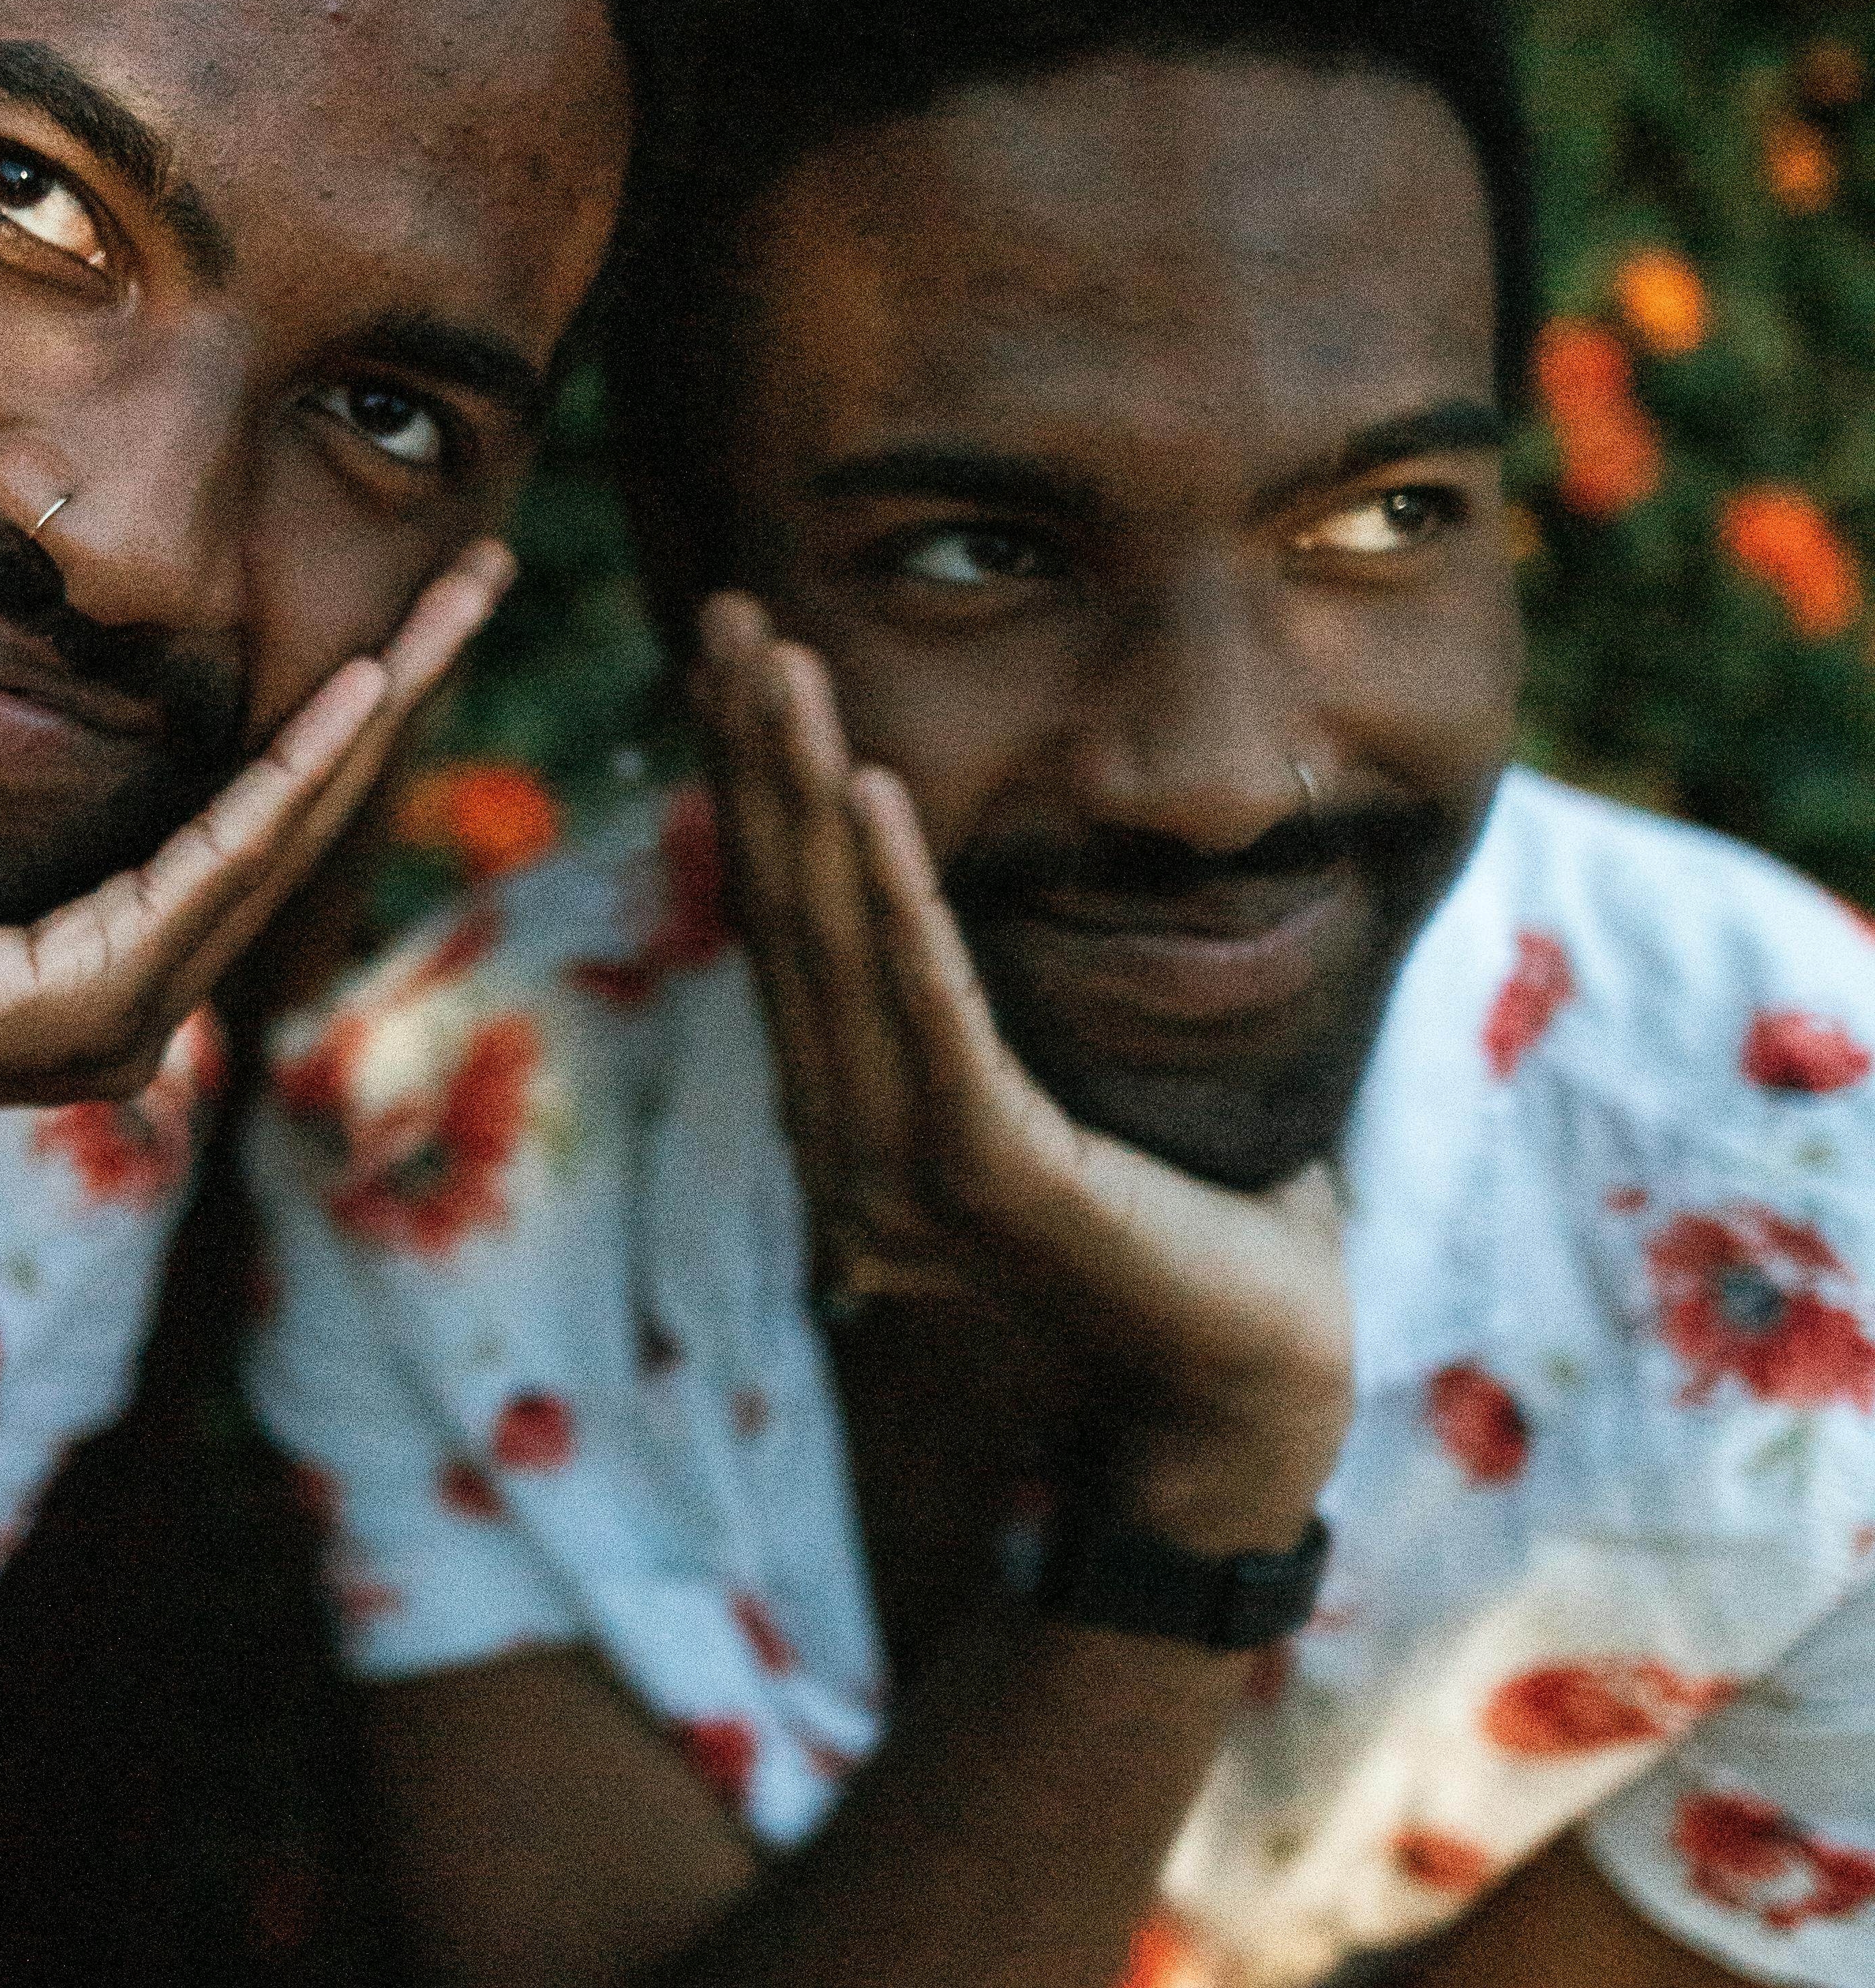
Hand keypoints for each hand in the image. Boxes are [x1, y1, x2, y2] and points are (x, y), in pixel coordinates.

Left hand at [0, 543, 513, 1292]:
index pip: (243, 805)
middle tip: (485, 573)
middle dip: (398, 689)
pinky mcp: (66, 1010)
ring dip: (369, 721)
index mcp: (85, 942)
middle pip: (296, 817)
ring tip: (446, 614)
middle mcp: (124, 990)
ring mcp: (108, 1013)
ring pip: (273, 840)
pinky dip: (278, 785)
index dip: (334, 700)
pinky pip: (199, 876)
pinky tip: (339, 704)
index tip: (407, 594)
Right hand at [697, 598, 1350, 1542]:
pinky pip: (929, 1009)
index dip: (753, 783)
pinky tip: (865, 786)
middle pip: (784, 912)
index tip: (741, 654)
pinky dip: (895, 894)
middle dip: (752, 754)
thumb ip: (1003, 991)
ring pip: (833, 942)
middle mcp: (848, 1144)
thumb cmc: (1192, 1214)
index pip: (788, 922)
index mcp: (856, 1116)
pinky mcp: (984, 1176)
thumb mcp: (1076, 1069)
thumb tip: (983, 855)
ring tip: (779, 664)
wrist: (1257, 1373)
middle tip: (731, 613)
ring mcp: (900, 1170)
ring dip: (798, 786)